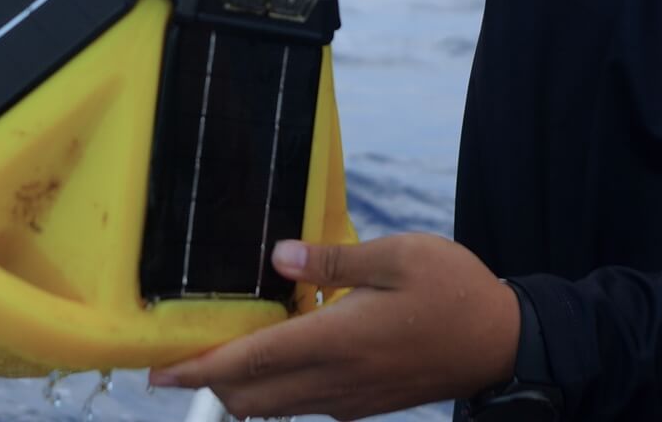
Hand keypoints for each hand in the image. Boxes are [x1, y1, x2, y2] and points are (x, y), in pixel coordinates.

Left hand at [148, 234, 518, 419]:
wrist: (503, 343)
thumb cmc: (454, 290)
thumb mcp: (397, 254)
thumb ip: (333, 259)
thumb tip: (276, 257)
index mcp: (338, 340)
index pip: (250, 363)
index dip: (198, 369)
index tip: (157, 372)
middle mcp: (336, 380)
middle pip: (250, 398)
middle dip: (207, 385)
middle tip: (174, 363)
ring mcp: (349, 399)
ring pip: (274, 408)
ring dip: (239, 390)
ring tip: (214, 362)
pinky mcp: (363, 403)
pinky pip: (303, 406)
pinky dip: (273, 391)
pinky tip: (274, 360)